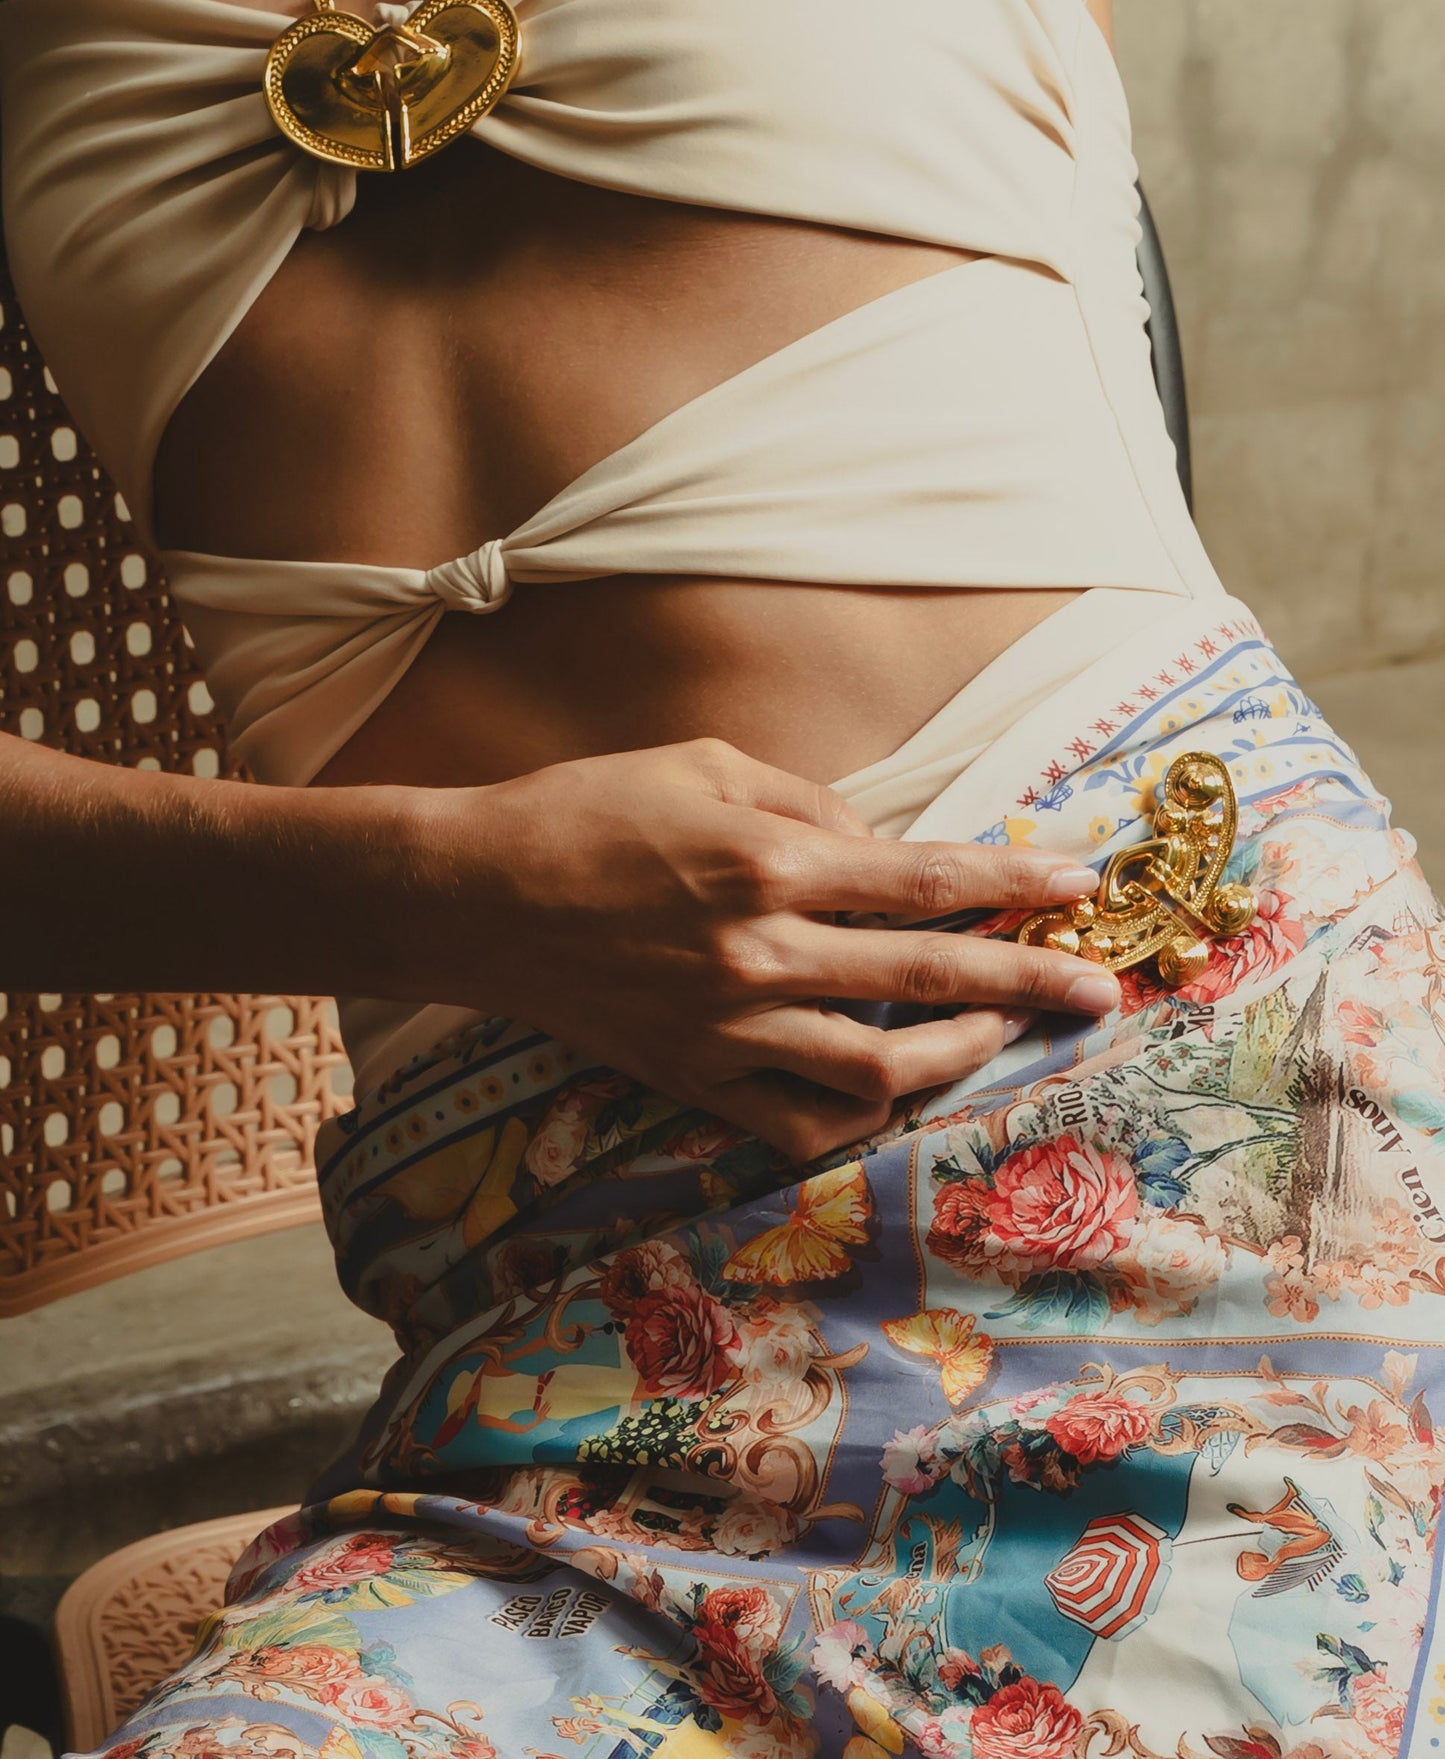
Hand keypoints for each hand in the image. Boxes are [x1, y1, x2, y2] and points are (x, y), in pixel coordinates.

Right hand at [401, 738, 1116, 1160]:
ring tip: (998, 1032)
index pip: (923, 877)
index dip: (1013, 882)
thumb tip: (884, 843)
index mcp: (765, 863)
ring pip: (875, 1066)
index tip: (1081, 885)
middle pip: (927, 978)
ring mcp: (726, 1028)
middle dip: (1026, 981)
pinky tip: (887, 1081)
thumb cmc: (584, 811)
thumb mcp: (701, 766)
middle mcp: (758, 953)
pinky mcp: (690, 1076)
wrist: (473, 897)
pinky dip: (854, 1110)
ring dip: (955, 1052)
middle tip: (1096, 991)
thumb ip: (807, 803)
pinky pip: (795, 1121)